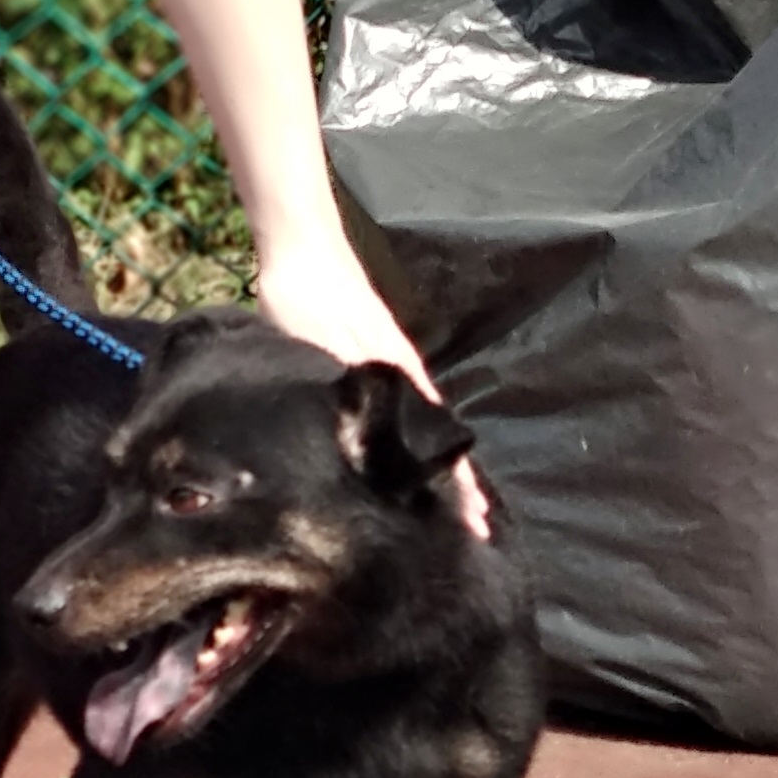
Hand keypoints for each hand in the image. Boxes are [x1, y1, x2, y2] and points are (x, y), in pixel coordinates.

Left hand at [255, 242, 490, 543]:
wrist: (300, 245)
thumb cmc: (307, 294)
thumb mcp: (326, 341)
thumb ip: (352, 383)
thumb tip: (374, 436)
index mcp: (400, 376)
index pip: (441, 441)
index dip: (459, 485)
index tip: (477, 524)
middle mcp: (404, 374)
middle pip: (440, 438)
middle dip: (458, 485)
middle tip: (474, 531)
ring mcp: (390, 364)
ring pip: (425, 427)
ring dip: (441, 466)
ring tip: (451, 507)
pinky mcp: (373, 357)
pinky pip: (408, 412)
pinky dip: (419, 441)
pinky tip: (409, 456)